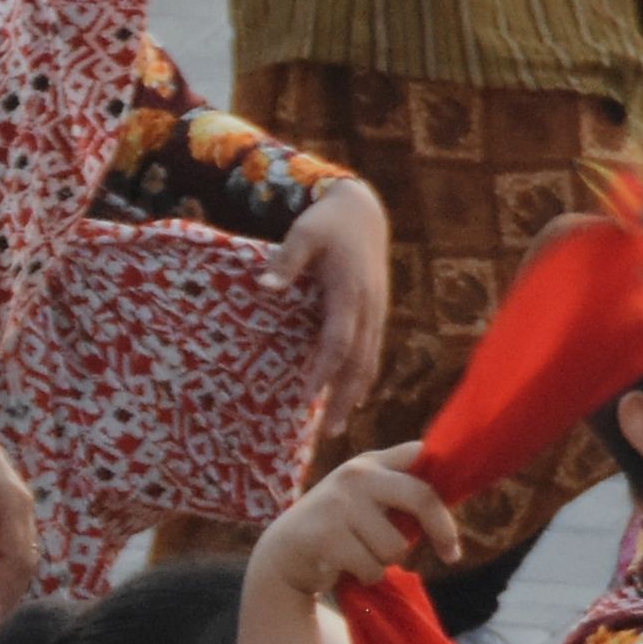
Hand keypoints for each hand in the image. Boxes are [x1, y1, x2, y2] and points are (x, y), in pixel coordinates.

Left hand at [0, 405, 40, 621]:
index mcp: (12, 500)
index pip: (15, 557)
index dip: (5, 591)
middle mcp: (23, 506)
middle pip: (26, 562)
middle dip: (11, 597)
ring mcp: (20, 506)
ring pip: (24, 555)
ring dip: (11, 586)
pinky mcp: (11, 506)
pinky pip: (16, 545)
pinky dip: (7, 570)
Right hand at [252, 445, 464, 602]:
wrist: (284, 551)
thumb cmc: (334, 522)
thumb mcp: (361, 490)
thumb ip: (393, 473)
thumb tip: (427, 450)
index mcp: (368, 464)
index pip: (421, 466)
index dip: (445, 493)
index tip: (455, 533)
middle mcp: (355, 477)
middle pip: (421, 499)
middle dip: (440, 531)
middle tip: (451, 555)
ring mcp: (339, 505)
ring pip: (396, 545)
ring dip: (384, 561)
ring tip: (361, 554)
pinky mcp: (327, 537)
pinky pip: (372, 567)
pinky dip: (366, 575)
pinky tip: (346, 566)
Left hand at [274, 181, 392, 424]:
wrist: (363, 211)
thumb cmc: (327, 222)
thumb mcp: (303, 233)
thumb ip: (286, 261)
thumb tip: (265, 287)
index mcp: (348, 292)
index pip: (338, 340)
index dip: (324, 371)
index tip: (308, 397)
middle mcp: (368, 307)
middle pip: (359, 361)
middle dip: (344, 397)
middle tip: (328, 432)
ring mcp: (376, 312)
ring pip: (370, 361)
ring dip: (355, 394)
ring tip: (338, 426)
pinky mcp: (376, 313)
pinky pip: (373, 352)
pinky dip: (363, 378)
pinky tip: (353, 399)